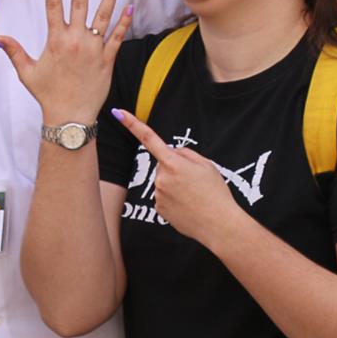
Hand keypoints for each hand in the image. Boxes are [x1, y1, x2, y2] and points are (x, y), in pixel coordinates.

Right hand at [0, 0, 132, 123]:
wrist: (71, 117)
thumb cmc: (48, 94)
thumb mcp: (26, 72)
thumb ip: (13, 51)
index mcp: (55, 41)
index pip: (53, 5)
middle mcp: (75, 41)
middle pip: (78, 4)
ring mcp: (93, 49)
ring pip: (103, 17)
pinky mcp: (107, 60)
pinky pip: (118, 37)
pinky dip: (124, 22)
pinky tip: (130, 6)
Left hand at [113, 109, 242, 246]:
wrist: (219, 225)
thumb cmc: (215, 193)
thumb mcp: (206, 165)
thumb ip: (186, 154)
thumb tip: (172, 152)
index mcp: (174, 163)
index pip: (149, 138)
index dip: (132, 124)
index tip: (117, 113)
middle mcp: (161, 178)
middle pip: (163, 164)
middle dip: (175, 168)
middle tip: (195, 181)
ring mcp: (158, 195)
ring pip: (163, 182)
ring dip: (175, 185)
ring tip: (194, 196)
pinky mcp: (158, 209)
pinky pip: (163, 197)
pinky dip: (174, 199)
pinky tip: (188, 206)